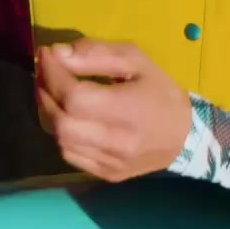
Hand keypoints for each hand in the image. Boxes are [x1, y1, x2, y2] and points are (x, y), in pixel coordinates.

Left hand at [36, 39, 191, 181]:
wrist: (184, 137)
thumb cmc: (160, 93)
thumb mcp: (135, 60)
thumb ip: (96, 54)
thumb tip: (59, 55)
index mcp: (127, 111)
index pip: (73, 97)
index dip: (52, 75)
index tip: (46, 55)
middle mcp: (117, 143)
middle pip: (61, 123)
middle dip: (45, 95)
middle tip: (45, 75)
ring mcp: (111, 163)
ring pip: (62, 142)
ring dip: (50, 115)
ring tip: (52, 94)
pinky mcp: (107, 174)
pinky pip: (72, 156)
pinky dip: (62, 135)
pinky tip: (68, 118)